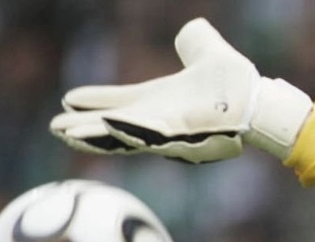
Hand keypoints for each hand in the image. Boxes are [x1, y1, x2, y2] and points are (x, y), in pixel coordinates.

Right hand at [50, 18, 310, 161]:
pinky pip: (148, 135)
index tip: (68, 100)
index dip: (95, 102)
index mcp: (159, 101)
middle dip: (86, 129)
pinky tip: (106, 127)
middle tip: (56, 130)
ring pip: (124, 136)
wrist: (259, 102)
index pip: (120, 101)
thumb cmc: (237, 85)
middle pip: (114, 125)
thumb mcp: (205, 54)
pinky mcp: (180, 137)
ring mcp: (168, 132)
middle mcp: (159, 120)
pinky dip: (126, 133)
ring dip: (96, 137)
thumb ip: (194, 43)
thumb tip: (192, 31)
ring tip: (67, 135)